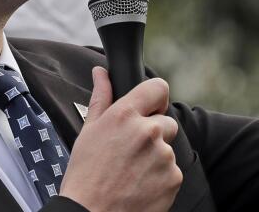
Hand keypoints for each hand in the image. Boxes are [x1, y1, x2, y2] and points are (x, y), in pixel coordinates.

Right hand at [59, 67, 181, 211]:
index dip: (155, 98)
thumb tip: (101, 73)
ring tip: (131, 172)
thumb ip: (101, 97)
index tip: (149, 108)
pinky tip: (140, 185)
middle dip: (153, 133)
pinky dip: (160, 178)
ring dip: (156, 157)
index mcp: (125, 115)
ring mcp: (163, 156)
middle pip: (166, 121)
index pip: (158, 87)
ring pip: (168, 149)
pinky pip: (172, 171)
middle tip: (131, 151)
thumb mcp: (88, 131)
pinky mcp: (173, 178)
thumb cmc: (85, 175)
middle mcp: (148, 131)